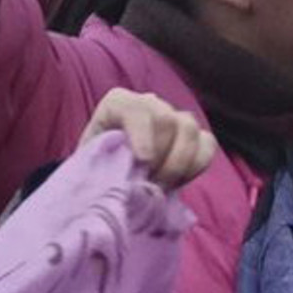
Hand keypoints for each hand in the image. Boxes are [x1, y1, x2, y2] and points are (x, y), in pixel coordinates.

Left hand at [80, 89, 216, 191]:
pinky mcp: (194, 136)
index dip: (142, 133)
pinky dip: (195, 167)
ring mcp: (174, 117)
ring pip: (189, 128)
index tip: (143, 161)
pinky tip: (176, 183)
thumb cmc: (91, 173)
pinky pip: (207, 144)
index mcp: (118, 104)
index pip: (136, 108)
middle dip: (160, 158)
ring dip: (178, 165)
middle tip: (147, 188)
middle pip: (167, 119)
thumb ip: (97, 168)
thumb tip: (111, 181)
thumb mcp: (85, 167)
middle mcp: (149, 104)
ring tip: (159, 189)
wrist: (105, 181)